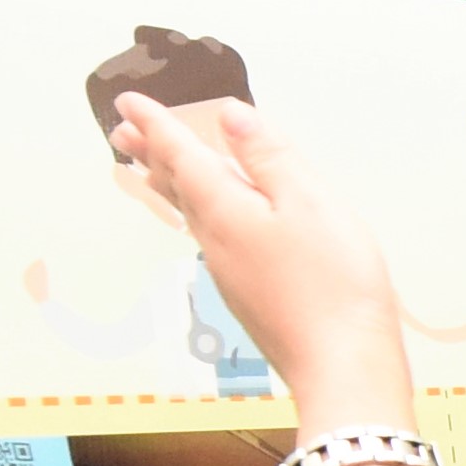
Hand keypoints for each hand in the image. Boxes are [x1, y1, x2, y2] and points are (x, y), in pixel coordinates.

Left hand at [115, 93, 414, 428]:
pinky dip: (201, 213)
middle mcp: (216, 240)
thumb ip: (268, 156)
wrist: (341, 365)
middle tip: (123, 133)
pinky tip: (213, 219)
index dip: (157, 124)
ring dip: (170, 185)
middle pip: (175, 188)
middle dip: (151, 156)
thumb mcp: (309, 201)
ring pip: (191, 215)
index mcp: (226, 209)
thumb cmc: (333, 284)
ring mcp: (229, 272)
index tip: (129, 100)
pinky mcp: (248, 294)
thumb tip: (231, 115)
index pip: (181, 156)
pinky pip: (212, 239)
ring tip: (155, 169)